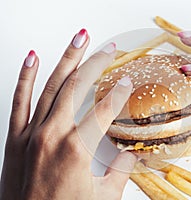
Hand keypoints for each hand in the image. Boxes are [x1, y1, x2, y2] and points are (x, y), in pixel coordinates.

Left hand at [0, 29, 136, 199]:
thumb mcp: (104, 197)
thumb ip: (121, 171)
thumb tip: (131, 155)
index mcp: (77, 150)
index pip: (105, 110)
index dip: (119, 93)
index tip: (127, 82)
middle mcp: (52, 136)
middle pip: (77, 87)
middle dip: (96, 63)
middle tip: (108, 49)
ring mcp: (31, 134)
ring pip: (51, 86)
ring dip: (67, 59)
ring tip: (79, 39)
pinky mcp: (15, 138)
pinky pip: (20, 100)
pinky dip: (26, 76)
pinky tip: (34, 59)